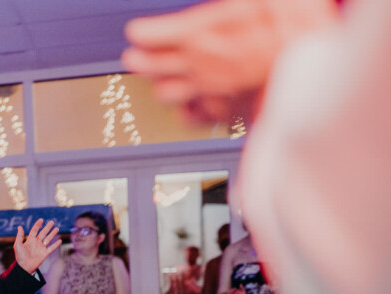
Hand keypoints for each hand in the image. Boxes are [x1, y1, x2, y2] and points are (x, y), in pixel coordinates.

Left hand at [14, 219, 60, 273]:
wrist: (24, 267)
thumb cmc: (19, 257)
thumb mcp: (18, 245)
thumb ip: (19, 236)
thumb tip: (20, 226)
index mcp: (30, 240)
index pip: (35, 230)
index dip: (38, 225)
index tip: (41, 220)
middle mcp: (36, 243)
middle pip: (43, 233)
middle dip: (47, 228)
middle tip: (52, 222)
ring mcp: (41, 248)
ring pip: (48, 239)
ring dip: (52, 234)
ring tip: (57, 228)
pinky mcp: (45, 254)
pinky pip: (51, 248)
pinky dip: (56, 244)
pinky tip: (60, 240)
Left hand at [122, 0, 337, 124]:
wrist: (321, 62)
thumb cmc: (293, 22)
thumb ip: (227, 0)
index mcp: (201, 31)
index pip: (151, 35)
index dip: (143, 32)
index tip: (137, 31)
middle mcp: (200, 64)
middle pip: (151, 66)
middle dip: (141, 59)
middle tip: (136, 56)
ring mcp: (212, 90)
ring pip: (166, 94)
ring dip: (161, 84)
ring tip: (160, 78)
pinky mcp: (227, 110)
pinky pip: (192, 117)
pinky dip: (186, 110)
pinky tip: (187, 104)